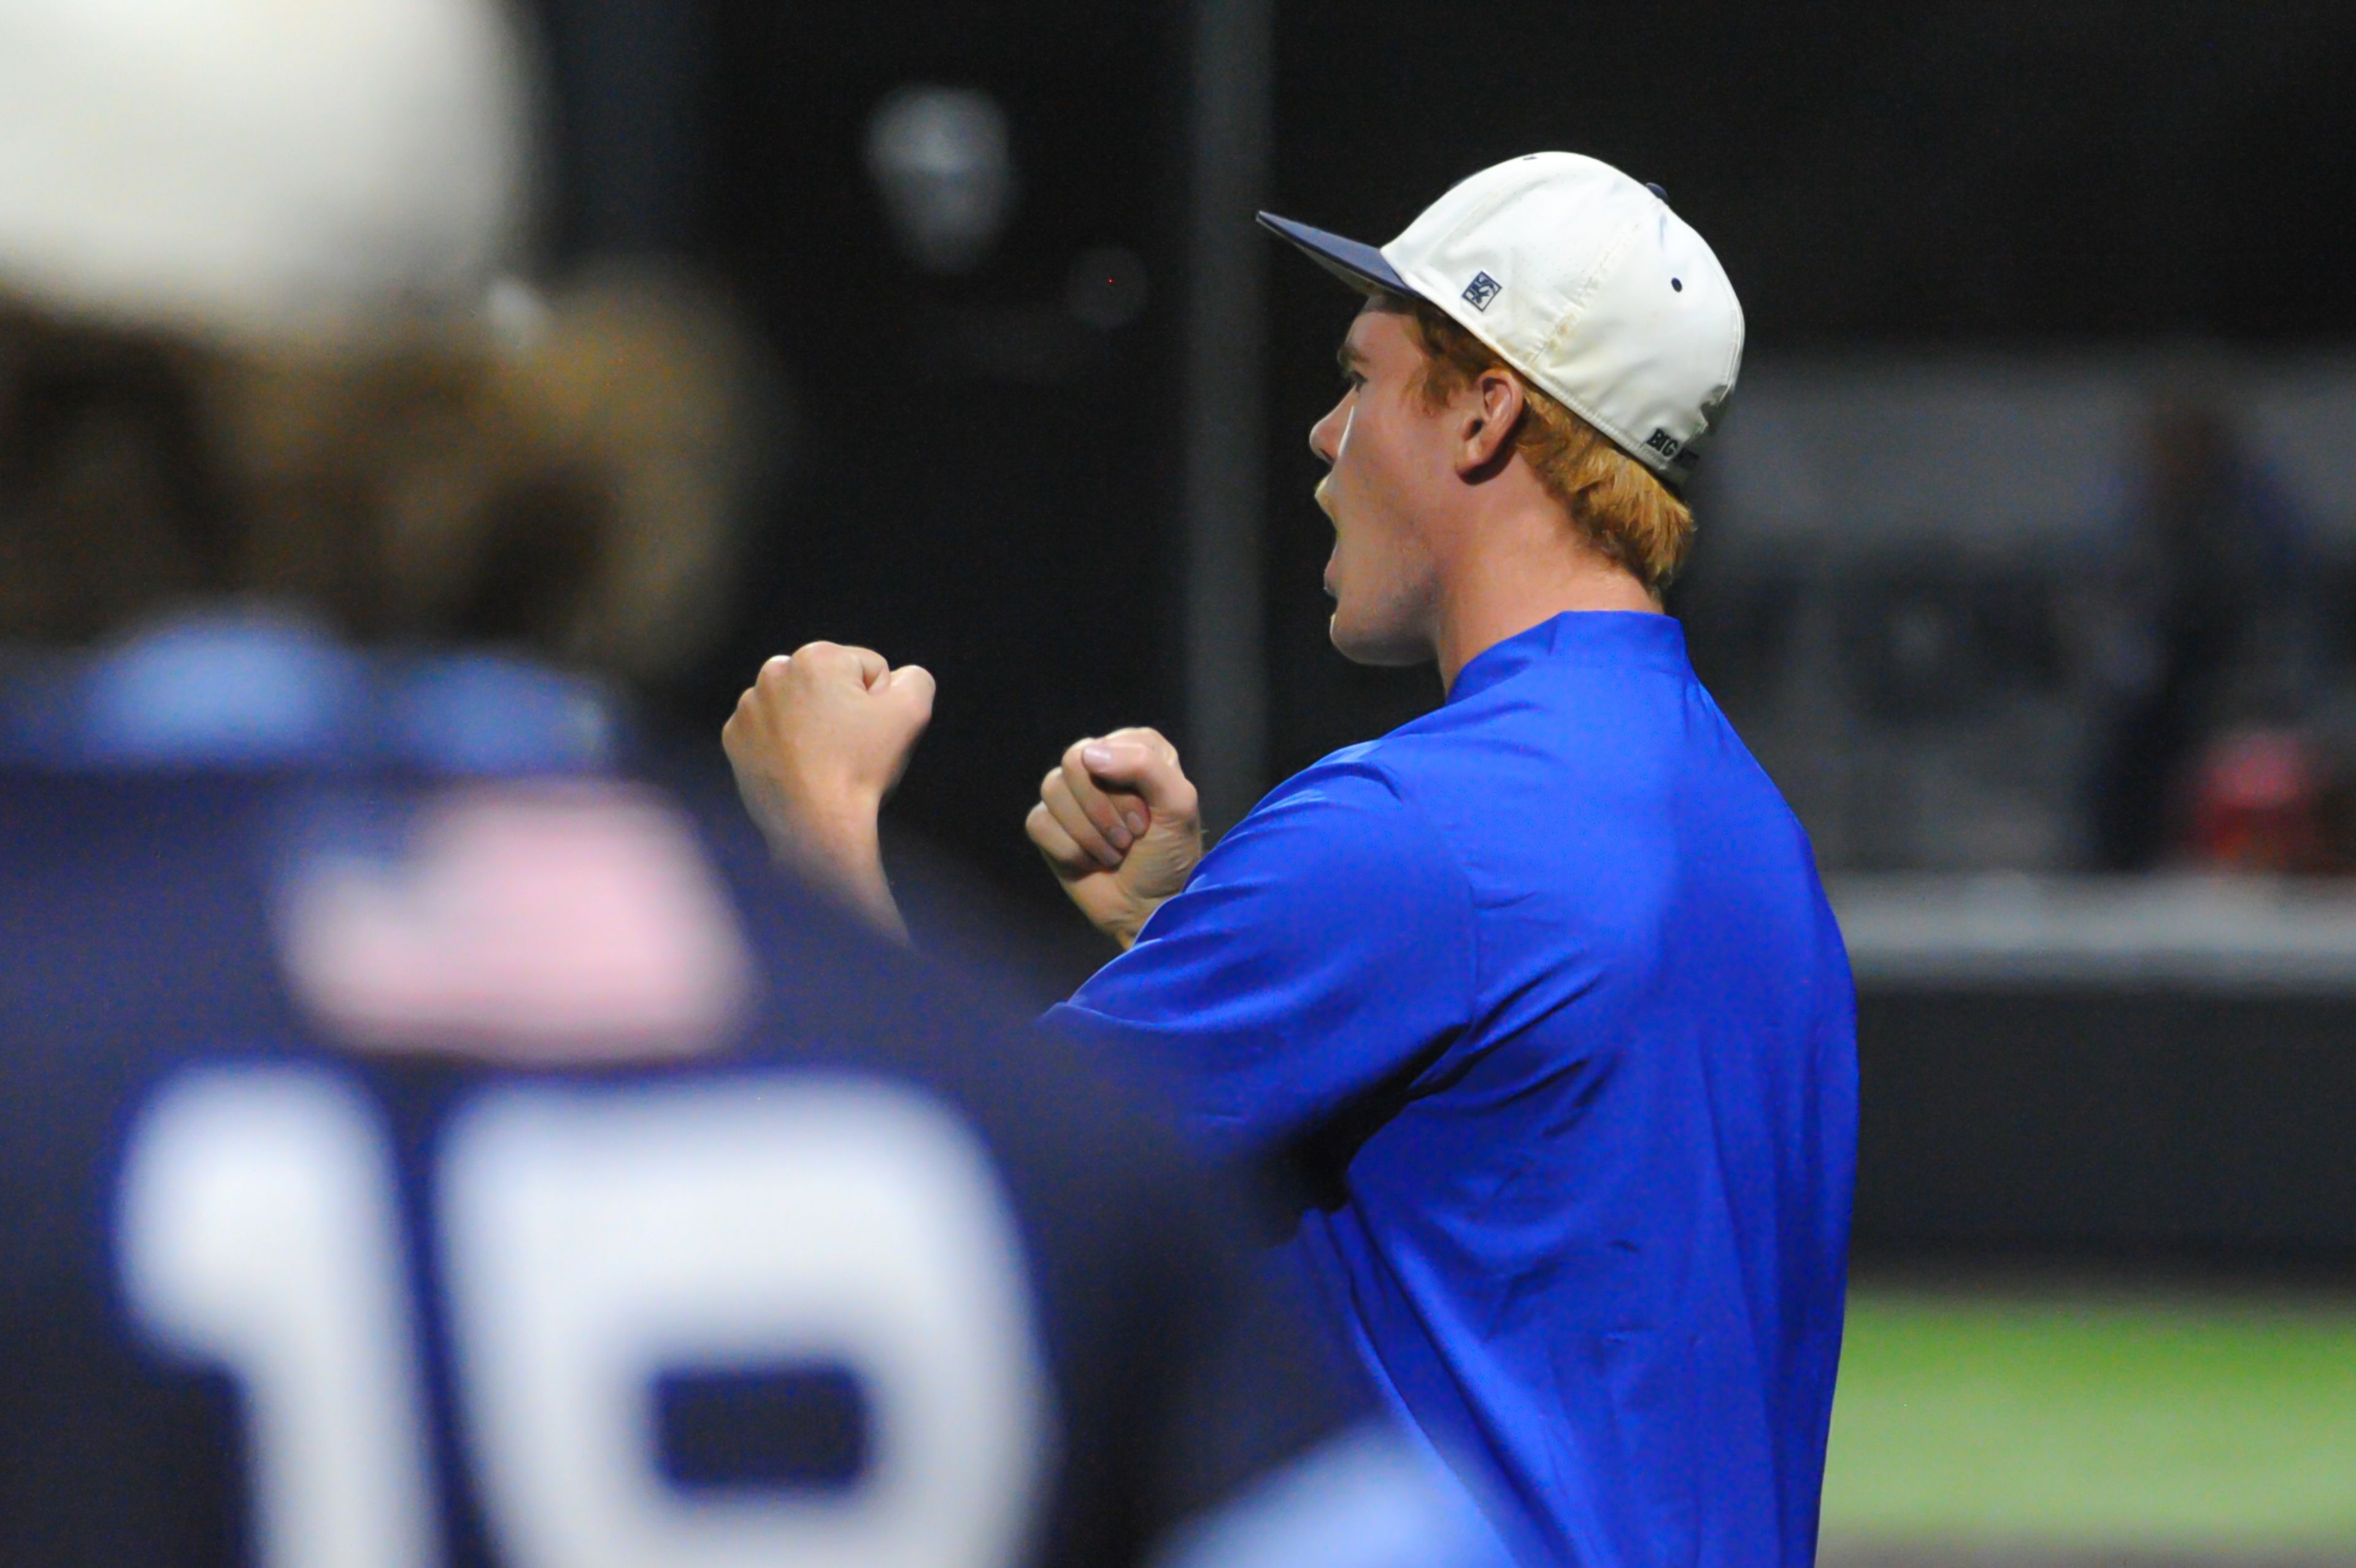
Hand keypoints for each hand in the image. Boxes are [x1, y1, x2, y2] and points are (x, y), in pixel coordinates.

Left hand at [723, 641, 934, 935]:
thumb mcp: (912, 712)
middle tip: (847, 748)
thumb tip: (899, 678)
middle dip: (841, 707)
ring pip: (797, 706)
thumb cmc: (861, 768)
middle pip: (829, 683)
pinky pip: (769, 730)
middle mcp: (774, 672)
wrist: (814, 827)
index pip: (868, 668)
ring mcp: (748, 707)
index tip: (869, 733)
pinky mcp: (734, 738)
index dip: (880, 703)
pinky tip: (797, 768)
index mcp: (817, 657)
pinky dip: (783, 744)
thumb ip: (915, 679)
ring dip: (811, 724)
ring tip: (822, 760)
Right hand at [1025, 727, 1202, 948]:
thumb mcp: (1178, 806)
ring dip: (1089, 835)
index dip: (1125, 789)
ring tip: (1114, 853)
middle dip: (1103, 812)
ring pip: (1053, 790)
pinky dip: (1069, 851)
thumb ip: (1144, 766)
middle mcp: (1100, 764)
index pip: (1108, 748)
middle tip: (1128, 839)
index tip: (1146, 820)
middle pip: (1074, 763)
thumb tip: (1086, 755)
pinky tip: (1090, 862)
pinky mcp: (1048, 825)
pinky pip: (1039, 822)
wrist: (1150, 908)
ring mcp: (1070, 794)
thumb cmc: (1170, 856)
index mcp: (1136, 747)